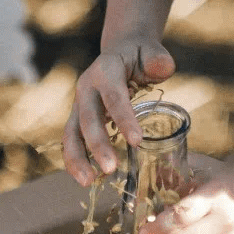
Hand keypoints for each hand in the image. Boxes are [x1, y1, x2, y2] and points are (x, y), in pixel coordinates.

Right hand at [62, 35, 174, 185]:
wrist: (120, 51)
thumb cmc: (140, 55)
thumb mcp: (151, 51)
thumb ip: (158, 59)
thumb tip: (162, 68)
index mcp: (105, 70)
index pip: (114, 96)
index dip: (124, 118)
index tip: (137, 142)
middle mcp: (86, 87)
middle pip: (88, 118)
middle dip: (98, 145)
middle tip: (111, 169)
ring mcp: (79, 103)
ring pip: (71, 133)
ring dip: (78, 159)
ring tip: (88, 182)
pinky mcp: (78, 117)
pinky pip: (72, 140)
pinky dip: (75, 160)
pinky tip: (86, 179)